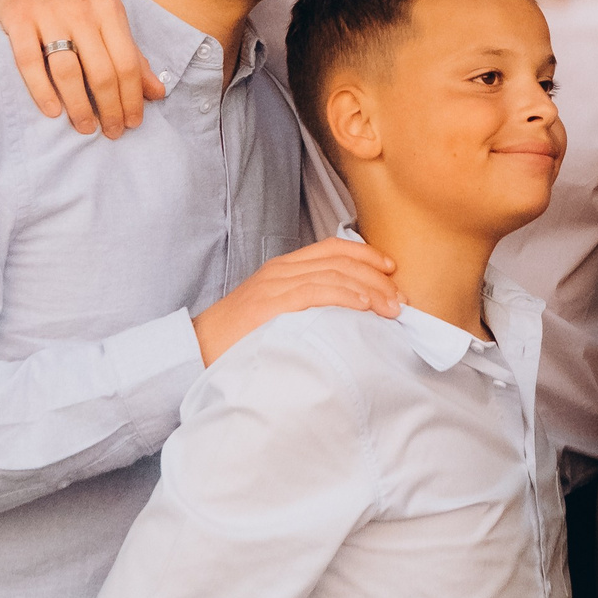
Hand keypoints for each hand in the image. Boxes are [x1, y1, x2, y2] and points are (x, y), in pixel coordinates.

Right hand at [0, 0, 168, 138]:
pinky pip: (29, 60)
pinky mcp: (16, 17)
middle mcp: (81, 10)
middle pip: (101, 70)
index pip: (127, 62)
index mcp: (109, 9)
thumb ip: (130, 52)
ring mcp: (47, 13)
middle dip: (109, 107)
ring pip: (67, 69)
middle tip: (111, 132)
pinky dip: (41, 89)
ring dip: (78, 105)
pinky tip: (52, 111)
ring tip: (85, 127)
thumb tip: (157, 93)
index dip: (132, 97)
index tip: (133, 123)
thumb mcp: (107, 12)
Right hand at [192, 239, 401, 366]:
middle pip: (340, 261)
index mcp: (284, 267)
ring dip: (369, 291)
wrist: (196, 349)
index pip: (332, 248)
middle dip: (376, 278)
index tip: (392, 270)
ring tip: (392, 309)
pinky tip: (364, 307)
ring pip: (333, 275)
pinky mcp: (269, 305)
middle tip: (401, 299)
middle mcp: (281, 270)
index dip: (366, 255)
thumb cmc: (239, 336)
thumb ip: (306, 303)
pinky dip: (344, 297)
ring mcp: (274, 286)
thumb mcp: (277, 311)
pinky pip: (314, 293)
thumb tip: (348, 314)